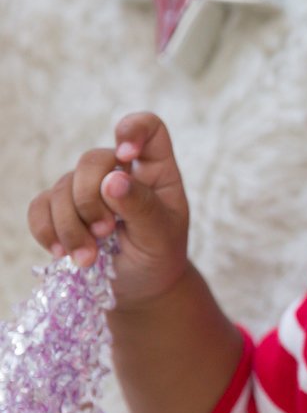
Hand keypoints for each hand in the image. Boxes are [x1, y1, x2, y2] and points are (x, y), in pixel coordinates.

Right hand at [27, 112, 190, 308]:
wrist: (141, 284)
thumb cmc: (159, 253)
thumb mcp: (161, 234)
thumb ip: (141, 206)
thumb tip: (113, 180)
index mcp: (155, 169)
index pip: (147, 128)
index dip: (133, 130)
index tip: (126, 156)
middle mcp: (119, 171)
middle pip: (92, 159)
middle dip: (90, 199)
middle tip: (104, 232)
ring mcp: (87, 188)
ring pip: (62, 187)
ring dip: (70, 225)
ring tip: (88, 258)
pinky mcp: (61, 209)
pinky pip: (39, 207)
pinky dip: (47, 230)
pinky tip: (62, 253)